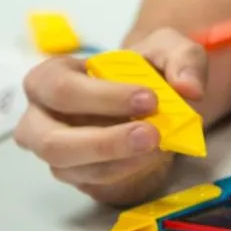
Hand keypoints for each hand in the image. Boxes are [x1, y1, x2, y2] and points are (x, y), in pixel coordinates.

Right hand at [14, 29, 206, 207]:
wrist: (150, 97)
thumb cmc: (144, 67)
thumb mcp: (169, 48)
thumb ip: (183, 59)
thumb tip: (189, 88)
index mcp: (50, 77)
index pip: (61, 88)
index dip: (102, 97)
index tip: (149, 99)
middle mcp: (42, 119)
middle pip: (53, 141)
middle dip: (104, 141)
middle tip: (151, 133)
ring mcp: (56, 152)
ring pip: (71, 169)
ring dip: (116, 160)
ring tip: (158, 146)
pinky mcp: (76, 174)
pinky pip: (92, 181)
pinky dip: (125, 171)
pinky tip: (153, 156)